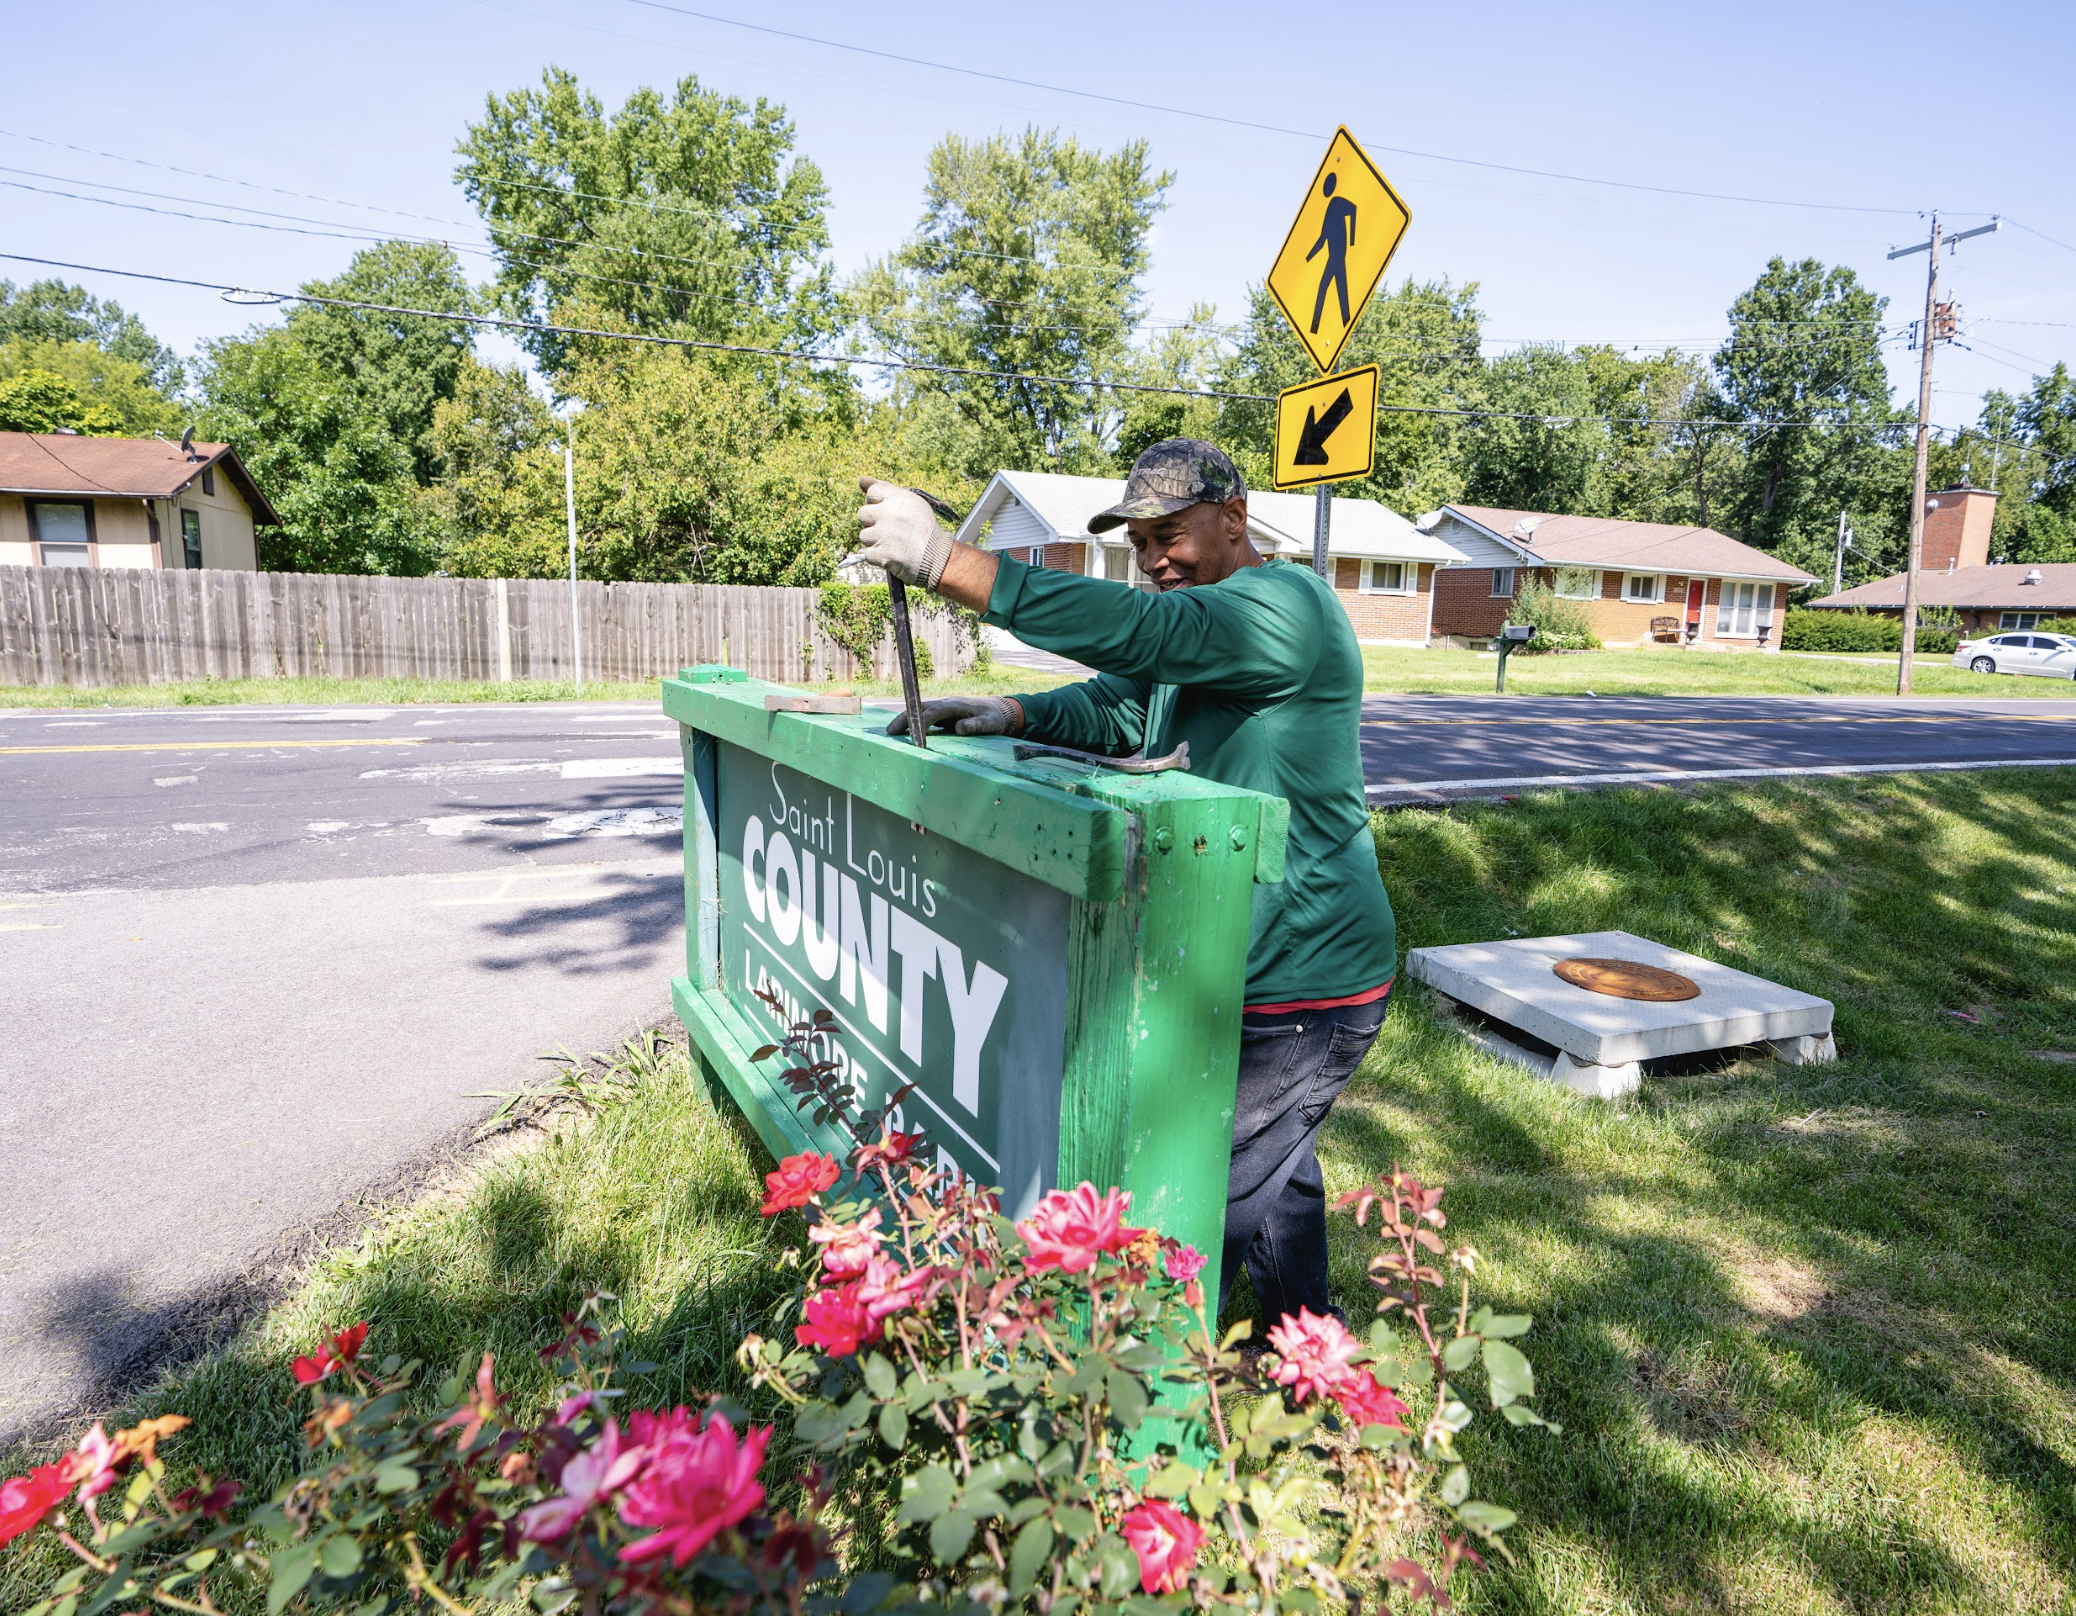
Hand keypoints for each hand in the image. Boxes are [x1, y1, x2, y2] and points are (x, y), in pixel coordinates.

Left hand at [855, 477, 953, 588]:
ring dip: (875, 541)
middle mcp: (889, 513)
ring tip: (893, 544)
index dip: (875, 502)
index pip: (872, 492)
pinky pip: (867, 553)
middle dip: (873, 522)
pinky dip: (877, 556)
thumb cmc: (924, 528)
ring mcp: (884, 534)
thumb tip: (861, 479)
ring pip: (864, 535)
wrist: (938, 557)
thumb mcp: (911, 502)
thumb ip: (884, 489)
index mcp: (898, 498)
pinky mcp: (881, 554)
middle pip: (863, 514)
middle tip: (890, 530)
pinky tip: (892, 554)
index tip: (886, 511)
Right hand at [886, 696, 1024, 737]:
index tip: (914, 735)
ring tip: (891, 732)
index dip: (922, 721)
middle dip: (905, 718)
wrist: (999, 709)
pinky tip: (903, 733)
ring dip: (905, 719)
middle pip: (920, 707)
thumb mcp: (990, 723)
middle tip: (890, 731)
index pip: (934, 712)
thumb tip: (959, 728)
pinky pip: (924, 716)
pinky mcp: (942, 714)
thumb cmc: (994, 717)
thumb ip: (976, 725)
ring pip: (919, 710)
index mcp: (956, 705)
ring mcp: (943, 708)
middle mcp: (946, 704)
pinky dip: (912, 722)